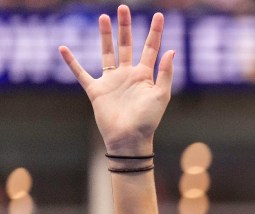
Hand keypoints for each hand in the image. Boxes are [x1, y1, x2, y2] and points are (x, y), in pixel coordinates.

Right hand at [58, 6, 174, 154]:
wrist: (129, 139)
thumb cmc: (148, 120)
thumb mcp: (161, 95)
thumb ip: (165, 73)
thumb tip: (171, 50)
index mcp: (145, 75)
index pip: (150, 48)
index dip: (155, 32)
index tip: (159, 15)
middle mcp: (128, 75)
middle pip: (126, 45)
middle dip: (125, 27)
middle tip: (123, 8)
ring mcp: (111, 81)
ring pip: (107, 53)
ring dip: (104, 36)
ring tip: (103, 18)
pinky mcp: (96, 90)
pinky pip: (81, 73)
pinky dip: (72, 62)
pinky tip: (63, 48)